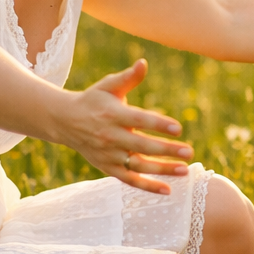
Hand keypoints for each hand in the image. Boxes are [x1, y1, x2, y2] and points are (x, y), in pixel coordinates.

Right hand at [53, 59, 193, 193]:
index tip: (178, 128)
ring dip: (162, 170)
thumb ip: (129, 77)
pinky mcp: (107, 168)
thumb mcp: (109, 85)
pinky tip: (168, 190)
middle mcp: (110, 136)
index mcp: (113, 114)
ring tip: (185, 170)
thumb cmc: (93, 99)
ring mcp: (108, 154)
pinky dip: (147, 186)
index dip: (158, 124)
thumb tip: (144, 63)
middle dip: (166, 150)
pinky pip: (129, 180)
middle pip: (141, 146)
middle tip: (189, 152)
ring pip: (138, 165)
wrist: (64, 121)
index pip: (139, 120)